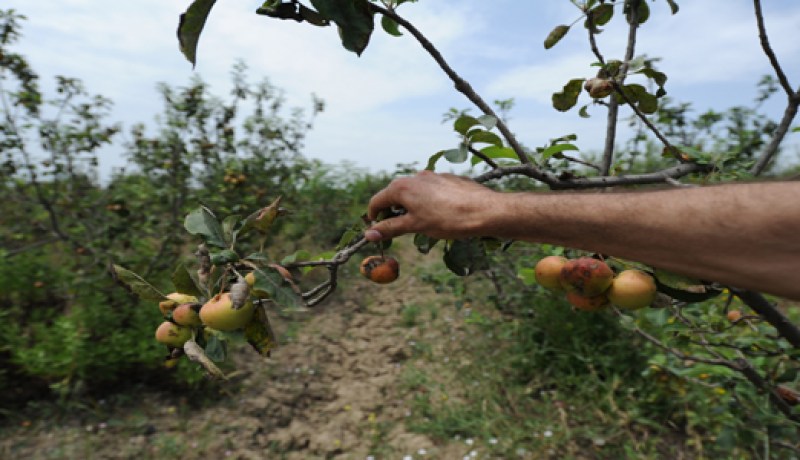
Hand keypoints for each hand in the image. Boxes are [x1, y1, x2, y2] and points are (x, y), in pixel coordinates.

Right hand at [365, 171, 498, 240]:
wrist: (485, 210)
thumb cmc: (448, 219)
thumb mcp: (415, 226)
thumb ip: (390, 228)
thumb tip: (370, 234)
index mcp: (402, 187)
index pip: (377, 201)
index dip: (374, 217)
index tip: (377, 231)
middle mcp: (416, 177)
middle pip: (395, 195)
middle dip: (393, 212)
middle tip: (398, 231)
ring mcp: (434, 176)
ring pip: (415, 193)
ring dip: (411, 208)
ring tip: (422, 224)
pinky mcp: (449, 180)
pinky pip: (431, 191)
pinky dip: (428, 202)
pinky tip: (441, 215)